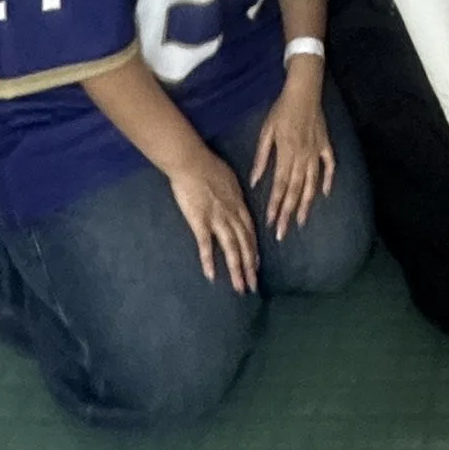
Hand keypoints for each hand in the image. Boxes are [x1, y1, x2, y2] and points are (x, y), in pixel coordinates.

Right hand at [167, 146, 258, 292]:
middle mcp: (232, 215)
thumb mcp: (229, 179)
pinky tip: (212, 276)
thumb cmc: (208, 165)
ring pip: (232, 249)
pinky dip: (210, 261)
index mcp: (239, 204)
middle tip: (253, 286)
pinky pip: (206, 245)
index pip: (250, 231)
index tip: (256, 264)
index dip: (253, 249)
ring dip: (237, 270)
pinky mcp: (200, 222)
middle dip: (250, 267)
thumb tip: (236, 200)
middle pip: (244, 244)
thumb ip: (233, 194)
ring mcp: (218, 219)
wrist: (192, 162)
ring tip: (241, 288)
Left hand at [247, 72, 334, 239]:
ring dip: (305, 204)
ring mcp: (316, 152)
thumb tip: (256, 180)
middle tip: (282, 233)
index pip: (280, 185)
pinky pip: (329, 167)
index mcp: (286, 153)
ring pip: (312, 183)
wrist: (304, 92)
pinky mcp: (326, 146)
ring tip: (300, 221)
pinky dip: (328, 181)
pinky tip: (325, 195)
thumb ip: (262, 157)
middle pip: (295, 190)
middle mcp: (303, 157)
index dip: (275, 205)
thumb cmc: (281, 111)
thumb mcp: (266, 132)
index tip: (270, 222)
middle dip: (287, 213)